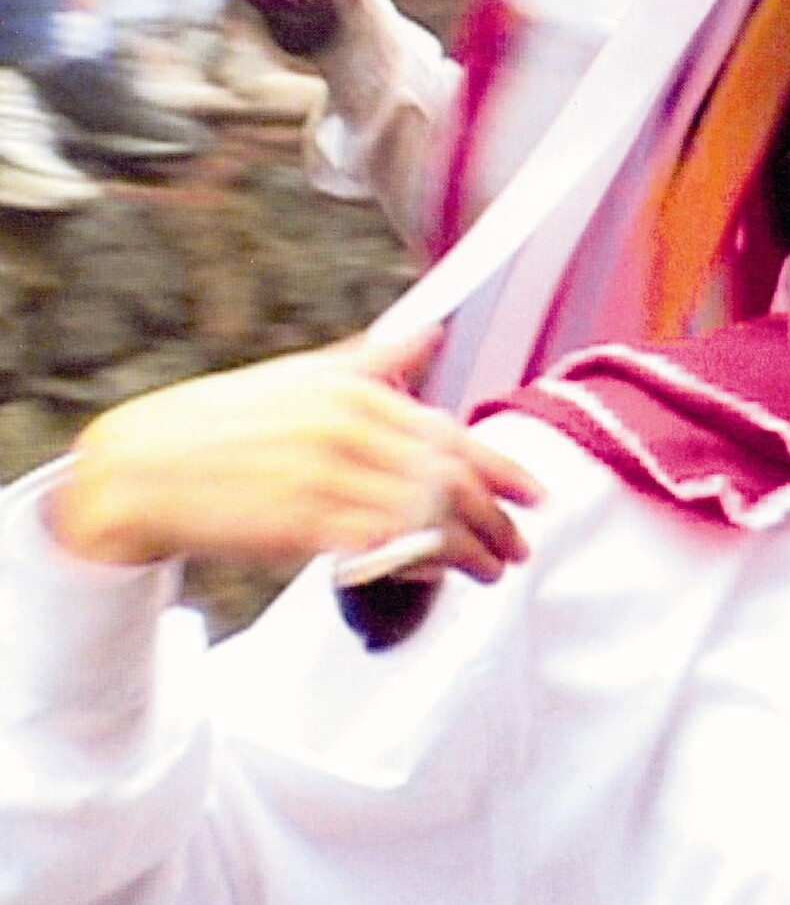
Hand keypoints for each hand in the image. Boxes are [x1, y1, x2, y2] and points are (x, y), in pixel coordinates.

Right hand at [49, 330, 539, 583]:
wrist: (139, 469)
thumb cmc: (223, 423)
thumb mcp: (302, 376)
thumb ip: (374, 359)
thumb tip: (432, 331)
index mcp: (354, 392)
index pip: (450, 436)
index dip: (503, 469)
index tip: (536, 494)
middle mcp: (348, 432)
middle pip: (447, 482)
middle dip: (495, 518)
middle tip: (519, 544)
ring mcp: (326, 481)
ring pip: (425, 519)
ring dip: (469, 549)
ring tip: (491, 568)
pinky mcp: (302, 528)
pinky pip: (385, 549)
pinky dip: (420, 562)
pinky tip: (438, 573)